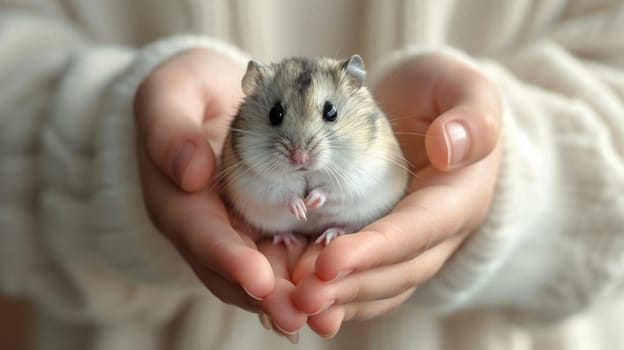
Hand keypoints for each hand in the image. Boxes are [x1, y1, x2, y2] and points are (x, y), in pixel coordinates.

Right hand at [134, 49, 305, 333]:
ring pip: (259, 275)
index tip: (259, 277)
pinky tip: (335, 296)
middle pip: (231, 270)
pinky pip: (282, 260)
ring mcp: (234, 232)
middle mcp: (205, 227)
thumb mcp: (169, 92)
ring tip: (325, 316)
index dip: (228, 258)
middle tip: (300, 315)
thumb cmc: (189, 91)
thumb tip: (189, 173)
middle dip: (266, 296)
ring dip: (289, 299)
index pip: (200, 234)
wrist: (214, 98)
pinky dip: (304, 279)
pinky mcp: (263, 228)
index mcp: (176, 198)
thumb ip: (168, 128)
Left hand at [290, 52, 502, 336]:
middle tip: (302, 297)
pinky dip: (333, 294)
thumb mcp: (464, 89)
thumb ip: (472, 118)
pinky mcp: (381, 246)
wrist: (425, 114)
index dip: (376, 249)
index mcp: (459, 198)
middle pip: (396, 271)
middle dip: (349, 286)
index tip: (330, 260)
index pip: (418, 230)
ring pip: (378, 286)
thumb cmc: (443, 95)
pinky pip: (362, 280)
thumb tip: (449, 149)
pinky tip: (296, 299)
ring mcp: (409, 245)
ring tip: (294, 307)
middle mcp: (436, 234)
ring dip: (337, 300)